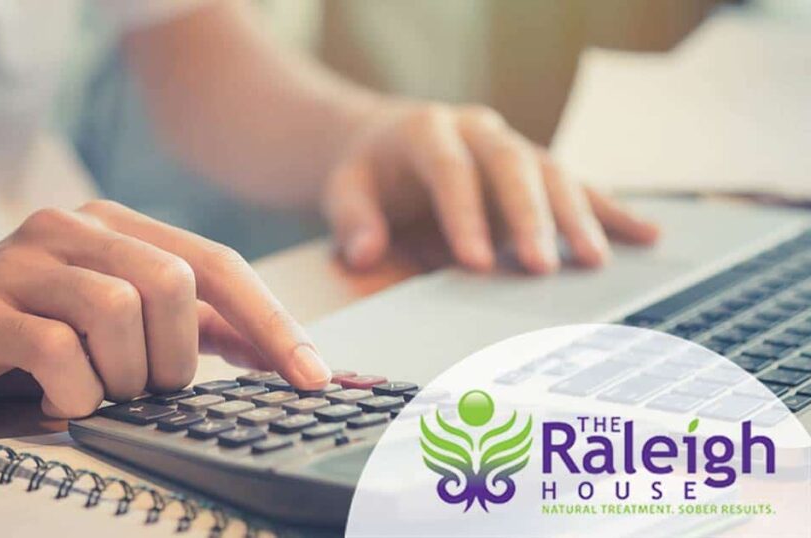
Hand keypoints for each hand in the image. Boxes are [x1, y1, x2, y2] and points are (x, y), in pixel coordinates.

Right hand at [0, 201, 329, 416]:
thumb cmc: (27, 329)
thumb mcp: (115, 317)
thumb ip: (190, 325)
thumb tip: (276, 350)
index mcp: (117, 227)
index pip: (217, 265)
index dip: (272, 323)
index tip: (313, 377)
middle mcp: (74, 229)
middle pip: (175, 284)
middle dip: (177, 357)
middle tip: (149, 388)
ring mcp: (23, 261)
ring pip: (120, 314)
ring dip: (124, 376)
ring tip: (97, 392)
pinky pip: (58, 351)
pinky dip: (76, 393)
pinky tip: (60, 401)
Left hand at [323, 102, 659, 273]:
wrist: (387, 141)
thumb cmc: (368, 172)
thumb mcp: (345, 190)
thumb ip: (353, 221)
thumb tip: (364, 255)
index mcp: (428, 131)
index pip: (451, 172)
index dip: (464, 216)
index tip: (477, 263)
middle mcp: (479, 130)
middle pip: (513, 167)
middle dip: (530, 218)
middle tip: (542, 268)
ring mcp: (513, 145)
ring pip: (553, 173)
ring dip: (578, 217)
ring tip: (595, 262)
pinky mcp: (537, 167)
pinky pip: (580, 186)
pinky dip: (612, 211)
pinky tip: (647, 236)